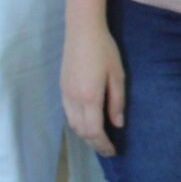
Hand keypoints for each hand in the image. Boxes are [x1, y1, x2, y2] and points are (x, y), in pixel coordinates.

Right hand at [61, 28, 125, 157]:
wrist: (82, 31)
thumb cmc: (104, 50)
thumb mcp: (117, 75)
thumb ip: (117, 102)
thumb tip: (118, 125)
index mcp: (90, 97)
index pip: (94, 131)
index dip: (103, 144)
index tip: (113, 151)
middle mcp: (74, 99)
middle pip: (82, 132)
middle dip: (95, 144)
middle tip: (107, 149)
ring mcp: (65, 94)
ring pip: (73, 124)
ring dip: (85, 135)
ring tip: (99, 138)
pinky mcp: (62, 88)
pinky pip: (68, 114)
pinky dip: (78, 124)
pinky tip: (88, 122)